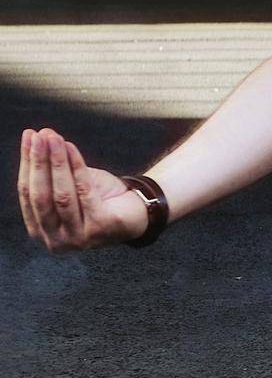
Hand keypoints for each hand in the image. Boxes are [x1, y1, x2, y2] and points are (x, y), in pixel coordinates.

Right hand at [17, 128, 148, 253]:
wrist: (138, 211)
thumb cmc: (100, 198)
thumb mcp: (70, 184)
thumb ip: (53, 169)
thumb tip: (39, 136)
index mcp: (41, 231)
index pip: (28, 195)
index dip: (27, 165)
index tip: (28, 137)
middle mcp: (55, 240)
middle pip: (41, 197)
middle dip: (38, 163)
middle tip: (38, 137)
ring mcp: (77, 238)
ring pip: (62, 194)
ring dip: (56, 162)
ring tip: (54, 138)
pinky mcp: (99, 229)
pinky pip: (85, 191)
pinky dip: (77, 167)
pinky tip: (71, 148)